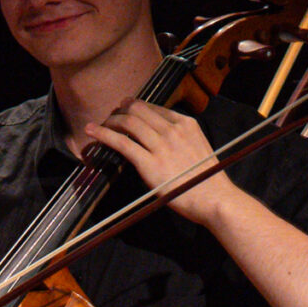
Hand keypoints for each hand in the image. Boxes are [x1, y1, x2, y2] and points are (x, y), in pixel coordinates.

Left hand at [83, 99, 230, 225]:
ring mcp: (160, 145)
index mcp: (186, 124)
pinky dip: (104, 134)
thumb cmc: (207, 180)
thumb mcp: (198, 148)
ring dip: (111, 121)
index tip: (126, 111)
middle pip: (139, 110)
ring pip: (128, 123)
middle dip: (122, 110)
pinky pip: (122, 142)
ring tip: (100, 124)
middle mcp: (172, 129)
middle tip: (112, 116)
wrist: (214, 198)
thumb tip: (161, 140)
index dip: (136, 108)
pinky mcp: (149, 163)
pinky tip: (92, 132)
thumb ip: (181, 139)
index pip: (155, 108)